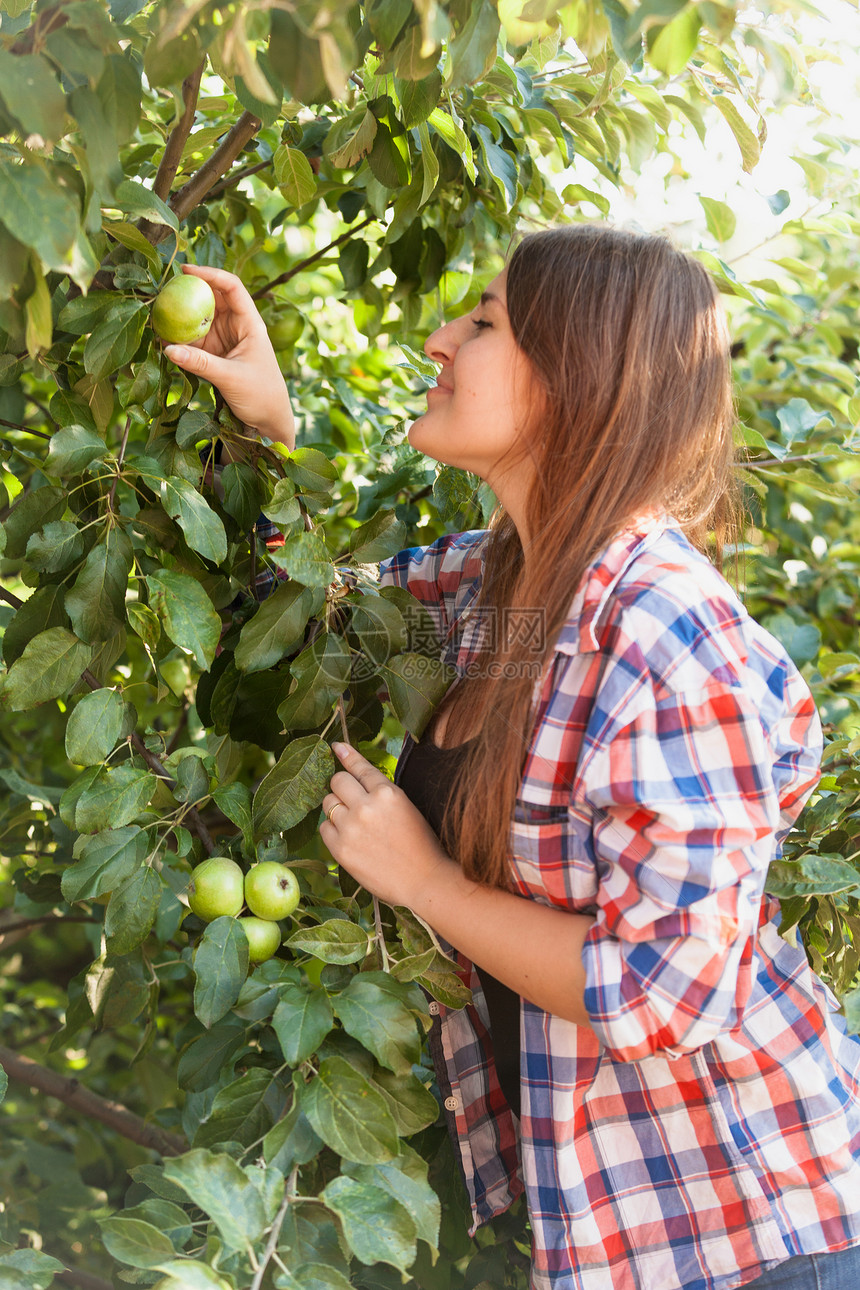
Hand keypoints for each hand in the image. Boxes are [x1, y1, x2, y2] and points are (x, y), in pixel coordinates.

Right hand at [161, 265, 294, 448]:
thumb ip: (200, 364)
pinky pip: (193, 340)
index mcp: (250, 323)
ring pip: (198, 319)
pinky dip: (178, 339)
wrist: (268, 420)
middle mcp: (236, 326)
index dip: (211, 274)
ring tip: (156, 314)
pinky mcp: (213, 354)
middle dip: (188, 292)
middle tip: (163, 290)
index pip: (232, 287)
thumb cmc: (262, 395)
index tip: (186, 270)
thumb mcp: (231, 377)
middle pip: (211, 298)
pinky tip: (161, 339)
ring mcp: (223, 339)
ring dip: (180, 317)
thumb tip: (168, 349)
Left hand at [320, 743, 454, 908]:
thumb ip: (383, 793)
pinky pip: (324, 829)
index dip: (347, 755)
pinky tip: (348, 839)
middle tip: (351, 800)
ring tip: (353, 823)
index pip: (360, 767)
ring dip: (336, 808)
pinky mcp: (341, 849)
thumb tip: (357, 779)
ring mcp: (351, 827)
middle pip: (337, 781)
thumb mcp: (407, 808)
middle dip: (342, 787)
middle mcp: (367, 806)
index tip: (337, 747)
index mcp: (388, 793)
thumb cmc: (421, 845)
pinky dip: (332, 831)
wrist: (425, 881)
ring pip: (327, 803)